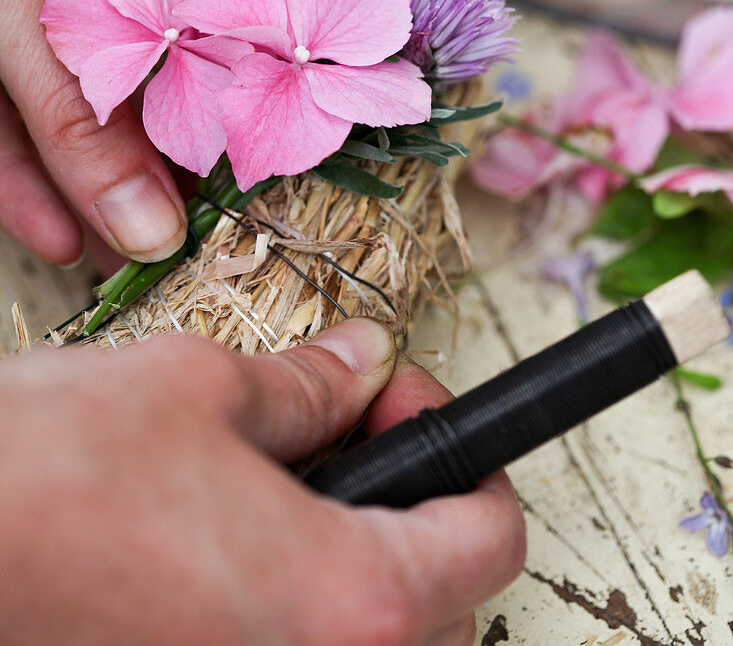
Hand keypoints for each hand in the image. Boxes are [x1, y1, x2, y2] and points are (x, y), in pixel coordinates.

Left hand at [0, 0, 222, 264]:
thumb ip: (77, 115)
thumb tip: (149, 223)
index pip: (211, 29)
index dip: (221, 113)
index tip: (229, 197)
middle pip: (142, 79)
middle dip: (148, 167)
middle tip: (172, 247)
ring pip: (71, 107)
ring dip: (84, 185)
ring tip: (115, 261)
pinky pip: (10, 113)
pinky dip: (22, 170)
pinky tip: (50, 228)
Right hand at [0, 318, 524, 644]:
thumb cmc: (48, 474)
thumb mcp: (199, 390)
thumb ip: (308, 386)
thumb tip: (363, 364)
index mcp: (345, 602)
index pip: (489, 540)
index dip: (464, 450)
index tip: (402, 402)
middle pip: (443, 610)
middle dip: (419, 512)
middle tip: (352, 437)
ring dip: (361, 569)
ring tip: (290, 487)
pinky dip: (290, 611)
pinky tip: (232, 548)